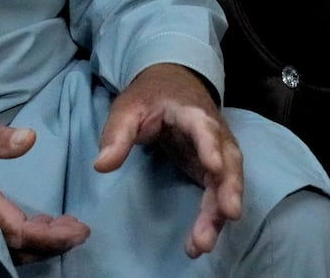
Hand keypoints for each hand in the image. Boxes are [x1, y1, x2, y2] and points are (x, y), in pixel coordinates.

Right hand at [0, 108, 90, 263]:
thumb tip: (30, 139)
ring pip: (8, 250)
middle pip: (18, 248)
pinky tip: (36, 229)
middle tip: (80, 231)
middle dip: (53, 243)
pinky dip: (22, 243)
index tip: (78, 228)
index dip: (51, 235)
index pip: (19, 229)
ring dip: (39, 245)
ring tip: (64, 231)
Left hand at [92, 63, 244, 257]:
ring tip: (203, 243)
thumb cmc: (150, 97)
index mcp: (191, 112)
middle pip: (228, 161)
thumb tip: (101, 166)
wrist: (171, 86)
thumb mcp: (128, 108)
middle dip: (228, 189)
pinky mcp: (214, 172)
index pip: (204, 127)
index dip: (211, 146)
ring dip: (218, 213)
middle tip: (226, 215)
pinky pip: (218, 196)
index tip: (213, 167)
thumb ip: (117, 135)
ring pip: (227, 183)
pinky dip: (211, 219)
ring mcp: (218, 154)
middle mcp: (214, 134)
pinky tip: (197, 243)